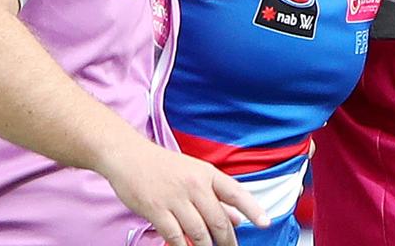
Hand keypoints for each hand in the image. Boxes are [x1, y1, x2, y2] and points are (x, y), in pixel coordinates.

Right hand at [100, 141, 268, 245]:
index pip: (235, 192)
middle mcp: (194, 185)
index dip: (253, 209)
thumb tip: (238, 218)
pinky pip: (175, 236)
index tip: (266, 223)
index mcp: (206, 173)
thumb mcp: (194, 174)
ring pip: (199, 232)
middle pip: (218, 220)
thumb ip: (216, 197)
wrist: (128, 156)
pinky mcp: (156, 209)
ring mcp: (175, 198)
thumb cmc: (163, 166)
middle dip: (227, 240)